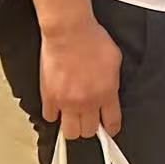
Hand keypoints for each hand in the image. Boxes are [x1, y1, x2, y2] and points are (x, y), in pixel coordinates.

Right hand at [39, 16, 121, 141]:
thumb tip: (111, 90)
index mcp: (106, 93)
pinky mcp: (50, 97)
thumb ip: (113, 80)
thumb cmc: (92, 39)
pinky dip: (53, 113)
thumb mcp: (115, 59)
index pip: (112, 123)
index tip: (108, 127)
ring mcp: (67, 102)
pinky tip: (57, 106)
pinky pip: (49, 117)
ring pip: (70, 132)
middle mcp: (87, 102)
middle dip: (90, 126)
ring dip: (72, 126)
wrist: (69, 31)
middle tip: (88, 117)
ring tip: (73, 117)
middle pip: (89, 132)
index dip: (111, 127)